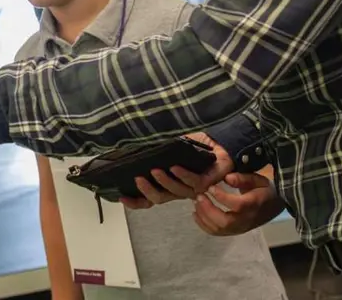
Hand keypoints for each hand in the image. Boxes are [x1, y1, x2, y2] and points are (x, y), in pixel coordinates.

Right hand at [119, 132, 233, 209]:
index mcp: (169, 184)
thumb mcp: (171, 148)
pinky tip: (174, 167)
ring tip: (155, 170)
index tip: (122, 197)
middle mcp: (180, 189)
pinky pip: (193, 182)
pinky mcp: (207, 183)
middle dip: (147, 191)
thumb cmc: (196, 145)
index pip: (150, 198)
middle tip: (138, 178)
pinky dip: (182, 175)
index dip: (136, 201)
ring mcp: (193, 188)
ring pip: (175, 192)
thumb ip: (157, 153)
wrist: (219, 141)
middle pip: (159, 199)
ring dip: (164, 182)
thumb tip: (136, 151)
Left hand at [192, 170, 284, 235]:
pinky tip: (196, 214)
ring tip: (197, 202)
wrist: (275, 204)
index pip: (237, 205)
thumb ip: (242, 178)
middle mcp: (247, 220)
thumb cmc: (264, 189)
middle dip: (208, 210)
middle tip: (199, 196)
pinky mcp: (236, 231)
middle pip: (225, 222)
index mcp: (254, 204)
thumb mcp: (258, 179)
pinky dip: (204, 225)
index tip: (210, 187)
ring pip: (220, 229)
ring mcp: (241, 228)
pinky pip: (218, 233)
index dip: (222, 197)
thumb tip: (226, 178)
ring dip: (204, 217)